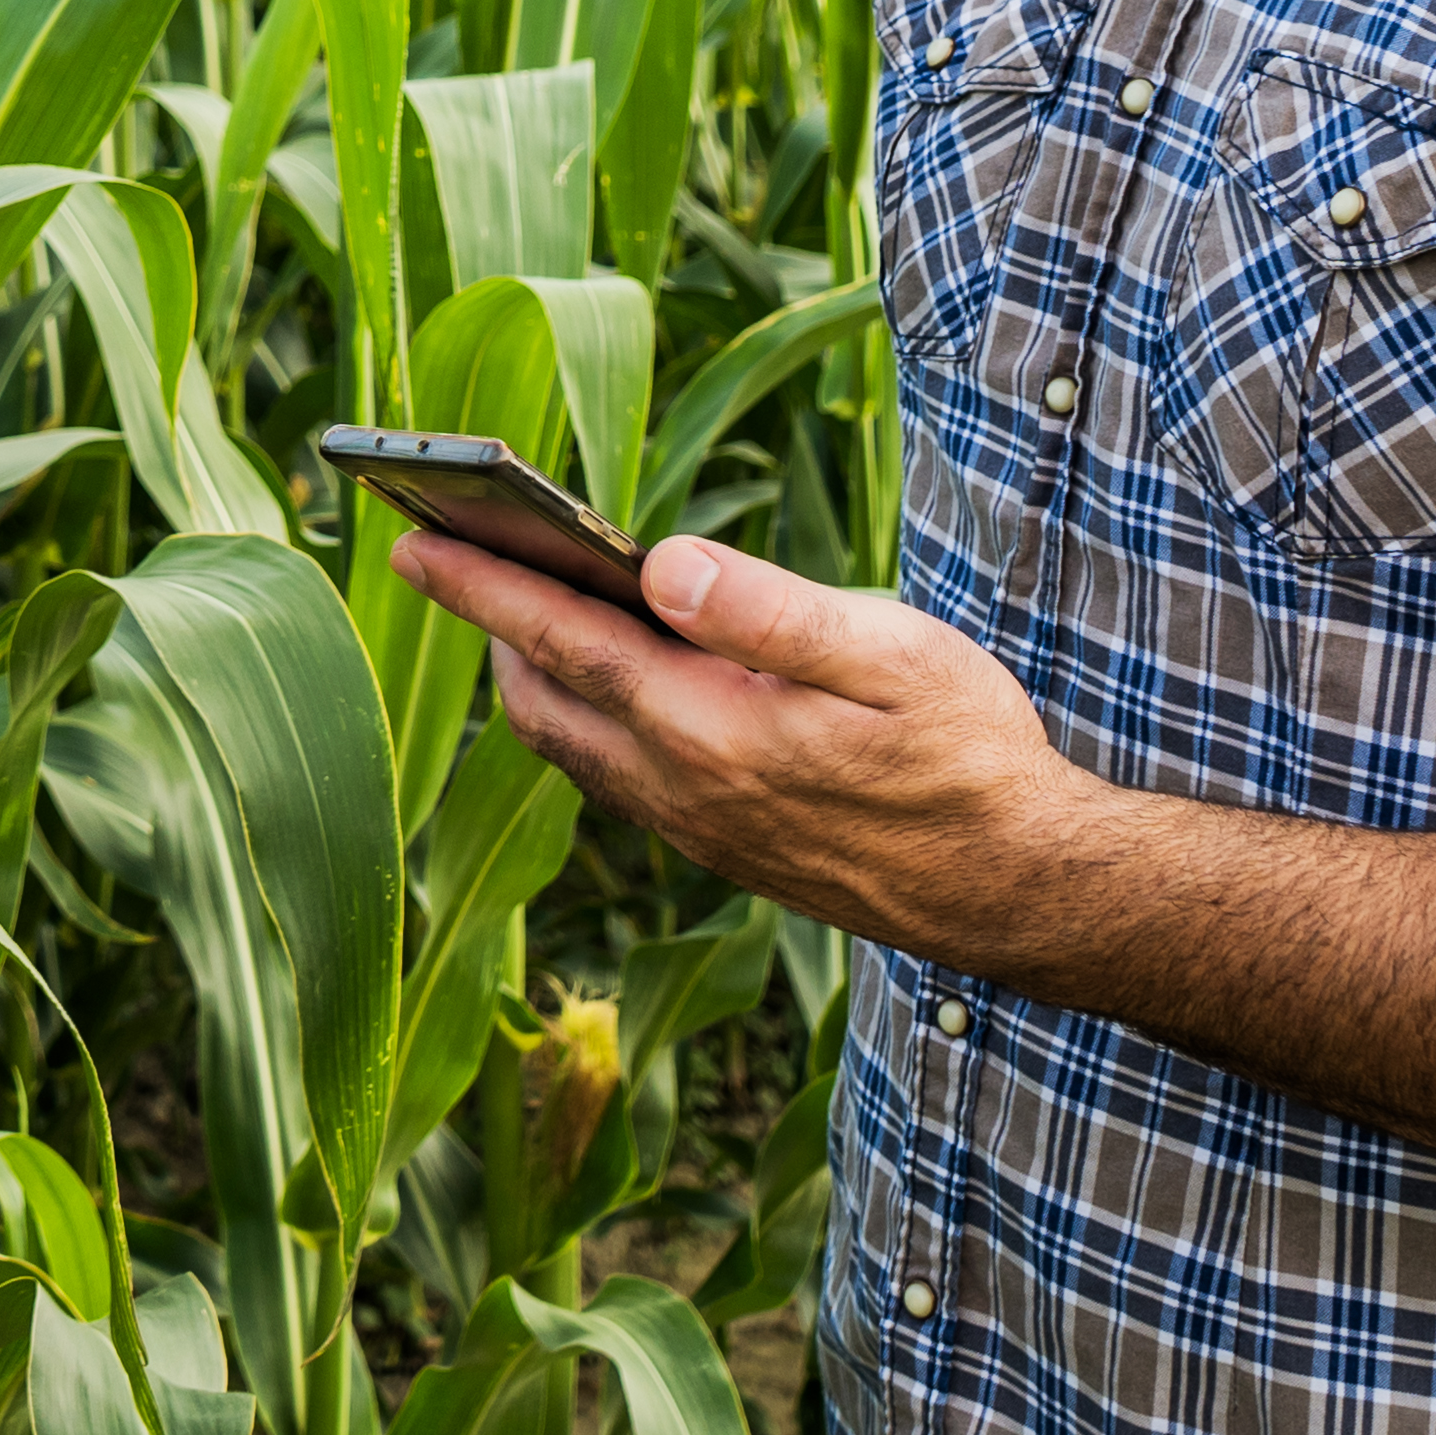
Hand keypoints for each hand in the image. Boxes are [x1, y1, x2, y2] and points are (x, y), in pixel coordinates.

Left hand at [386, 530, 1123, 960]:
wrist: (1022, 892)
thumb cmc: (970, 757)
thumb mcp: (889, 656)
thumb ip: (768, 610)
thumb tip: (659, 561)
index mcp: (709, 730)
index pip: (561, 643)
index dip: (481, 588)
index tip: (412, 542)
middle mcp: (682, 791)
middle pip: (542, 703)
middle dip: (492, 630)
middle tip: (461, 557)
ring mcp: (698, 831)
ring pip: (572, 750)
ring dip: (534, 679)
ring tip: (527, 608)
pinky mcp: (725, 852)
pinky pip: (618, 780)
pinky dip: (587, 721)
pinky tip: (618, 684)